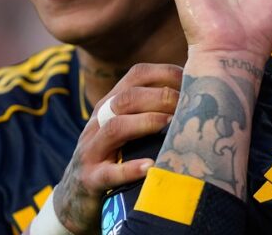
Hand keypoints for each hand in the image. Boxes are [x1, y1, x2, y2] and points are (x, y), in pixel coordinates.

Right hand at [49, 63, 181, 233]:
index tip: (192, 81)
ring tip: (172, 125)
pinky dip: (130, 169)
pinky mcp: (90, 180)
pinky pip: (109, 173)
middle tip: (188, 105)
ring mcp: (91, 150)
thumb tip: (196, 95)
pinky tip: (152, 166)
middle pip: (126, 98)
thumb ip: (151, 109)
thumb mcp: (128, 129)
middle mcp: (98, 122)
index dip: (165, 73)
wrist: (75, 197)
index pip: (136, 75)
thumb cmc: (115, 157)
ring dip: (147, 123)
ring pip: (115, 127)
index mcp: (111, 105)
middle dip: (160, 97)